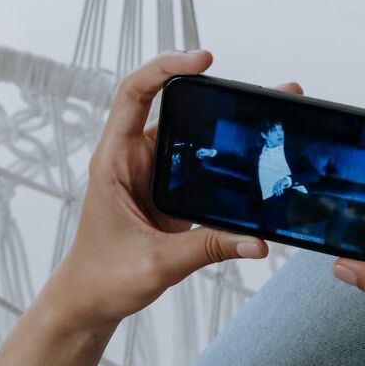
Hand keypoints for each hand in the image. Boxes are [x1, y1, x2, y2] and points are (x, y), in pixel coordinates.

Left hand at [46, 50, 302, 331]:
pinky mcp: (168, 198)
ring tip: (275, 124)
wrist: (89, 304)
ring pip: (193, 142)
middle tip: (268, 95)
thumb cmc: (103, 279)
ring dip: (230, 134)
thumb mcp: (158, 264)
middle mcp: (132, 162)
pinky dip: (228, 167)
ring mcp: (152, 178)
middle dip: (221, 99)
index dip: (165, 67)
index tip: (203, 61)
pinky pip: (201, 172)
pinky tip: (259, 166)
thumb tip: (256, 241)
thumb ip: (208, 250)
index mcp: (114, 163)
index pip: (134, 94)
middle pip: (177, 112)